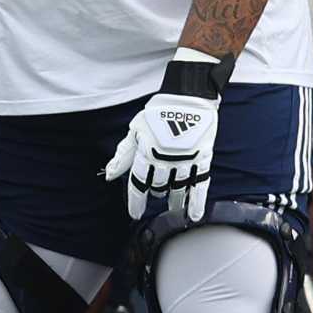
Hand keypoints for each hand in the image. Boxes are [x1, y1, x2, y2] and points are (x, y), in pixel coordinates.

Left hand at [104, 90, 220, 222]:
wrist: (187, 97)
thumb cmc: (158, 113)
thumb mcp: (135, 131)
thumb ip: (123, 155)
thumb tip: (109, 175)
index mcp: (146, 153)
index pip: (139, 184)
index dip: (136, 201)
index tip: (135, 214)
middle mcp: (165, 161)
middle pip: (159, 188)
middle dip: (157, 194)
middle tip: (158, 197)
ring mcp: (185, 161)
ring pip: (178, 189)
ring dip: (175, 202)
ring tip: (173, 210)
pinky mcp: (202, 158)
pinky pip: (200, 184)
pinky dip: (197, 201)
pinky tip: (193, 215)